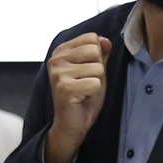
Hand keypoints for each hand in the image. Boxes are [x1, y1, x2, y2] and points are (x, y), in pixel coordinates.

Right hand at [41, 34, 110, 162]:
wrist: (72, 125)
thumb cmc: (82, 97)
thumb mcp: (95, 71)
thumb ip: (100, 54)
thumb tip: (105, 40)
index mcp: (62, 50)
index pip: (92, 38)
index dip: (97, 57)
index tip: (86, 72)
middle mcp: (57, 59)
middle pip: (95, 50)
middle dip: (98, 69)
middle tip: (86, 83)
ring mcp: (58, 73)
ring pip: (98, 67)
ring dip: (96, 82)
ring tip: (84, 91)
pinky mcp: (64, 87)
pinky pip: (95, 83)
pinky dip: (94, 93)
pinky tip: (82, 98)